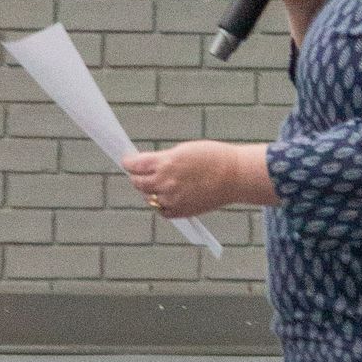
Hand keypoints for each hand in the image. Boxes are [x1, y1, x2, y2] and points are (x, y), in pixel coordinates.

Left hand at [123, 141, 274, 217]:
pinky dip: (161, 204)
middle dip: (137, 177)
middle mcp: (165, 182)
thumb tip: (148, 165)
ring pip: (149, 198)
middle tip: (138, 173)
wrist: (234, 176)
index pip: (135, 165)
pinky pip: (162, 210)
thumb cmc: (213, 158)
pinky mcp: (181, 211)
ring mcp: (172, 199)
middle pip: (138, 183)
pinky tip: (167, 197)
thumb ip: (164, 159)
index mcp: (165, 163)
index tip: (127, 161)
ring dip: (150, 191)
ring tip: (157, 184)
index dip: (129, 162)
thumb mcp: (184, 150)